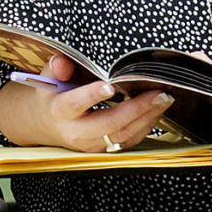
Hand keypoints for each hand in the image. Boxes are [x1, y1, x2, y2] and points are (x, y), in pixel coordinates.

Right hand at [0, 53, 172, 151]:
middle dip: (137, 108)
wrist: (47, 126)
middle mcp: (77, 132)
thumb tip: (62, 62)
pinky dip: (146, 126)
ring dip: (147, 117)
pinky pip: (129, 140)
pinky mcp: (105, 149)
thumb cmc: (53, 98)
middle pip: (110, 123)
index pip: (75, 104)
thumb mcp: (49, 79)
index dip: (92, 95)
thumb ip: (56, 68)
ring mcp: (93, 144)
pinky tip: (157, 111)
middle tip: (159, 93)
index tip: (109, 86)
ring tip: (164, 99)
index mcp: (61, 112)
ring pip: (123, 135)